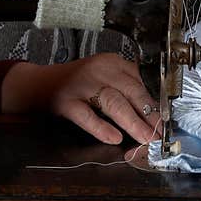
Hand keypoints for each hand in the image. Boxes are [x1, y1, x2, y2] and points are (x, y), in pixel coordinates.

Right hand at [0, 53, 160, 144]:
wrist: (37, 85)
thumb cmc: (75, 84)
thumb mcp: (102, 77)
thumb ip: (124, 89)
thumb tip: (152, 114)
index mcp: (112, 63)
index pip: (140, 82)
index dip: (154, 103)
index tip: (164, 120)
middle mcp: (98, 70)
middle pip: (131, 91)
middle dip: (148, 114)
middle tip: (159, 132)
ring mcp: (81, 85)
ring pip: (113, 103)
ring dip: (132, 122)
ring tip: (145, 137)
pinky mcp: (65, 102)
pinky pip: (86, 116)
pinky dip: (101, 127)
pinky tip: (114, 138)